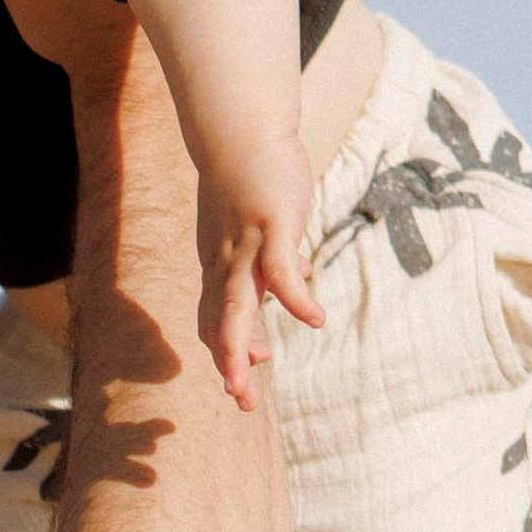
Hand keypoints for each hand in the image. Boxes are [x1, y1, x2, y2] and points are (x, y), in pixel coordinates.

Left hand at [200, 131, 321, 406]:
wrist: (242, 130)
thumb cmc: (253, 176)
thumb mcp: (261, 226)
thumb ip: (275, 256)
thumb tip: (297, 276)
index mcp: (221, 265)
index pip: (216, 317)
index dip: (228, 346)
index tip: (248, 368)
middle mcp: (224, 262)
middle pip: (218, 323)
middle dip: (228, 365)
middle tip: (240, 401)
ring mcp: (244, 246)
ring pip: (235, 305)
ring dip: (237, 345)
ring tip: (248, 377)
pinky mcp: (270, 226)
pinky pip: (281, 271)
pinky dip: (296, 298)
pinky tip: (315, 319)